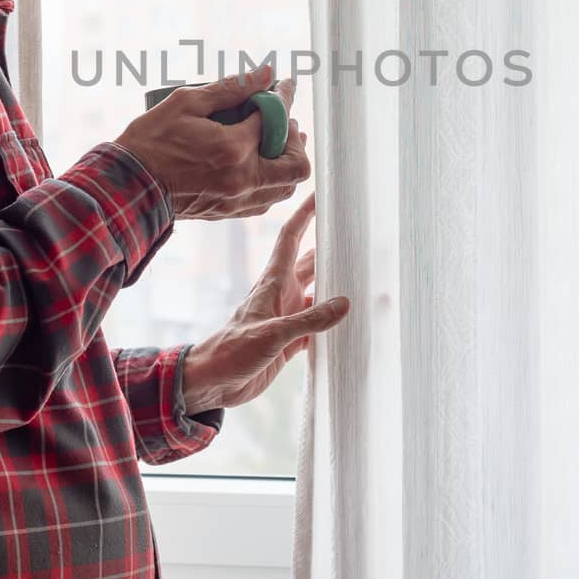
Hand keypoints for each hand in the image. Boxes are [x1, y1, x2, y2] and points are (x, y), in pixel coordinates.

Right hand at [115, 64, 310, 219]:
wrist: (127, 186)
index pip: (276, 119)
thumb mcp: (186, 102)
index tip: (283, 86)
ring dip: (286, 162)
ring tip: (273, 141)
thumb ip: (232, 88)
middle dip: (296, 139)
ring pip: (286, 188)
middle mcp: (243, 179)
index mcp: (233, 148)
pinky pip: (266, 200)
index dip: (283, 98)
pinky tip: (258, 162)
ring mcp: (237, 200)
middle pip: (297, 165)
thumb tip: (266, 73)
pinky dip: (271, 180)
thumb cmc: (151, 141)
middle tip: (282, 121)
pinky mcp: (229, 212)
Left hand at [180, 193, 349, 411]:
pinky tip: (350, 322)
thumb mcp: (271, 334)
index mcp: (273, 283)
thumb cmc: (232, 351)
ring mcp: (287, 317)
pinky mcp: (290, 341)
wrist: (214, 382)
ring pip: (318, 294)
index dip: (304, 215)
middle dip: (331, 248)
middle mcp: (282, 295)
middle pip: (311, 263)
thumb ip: (308, 320)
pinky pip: (317, 326)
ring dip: (337, 287)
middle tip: (356, 234)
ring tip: (365, 277)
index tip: (320, 196)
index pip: (291, 238)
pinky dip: (333, 323)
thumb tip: (344, 303)